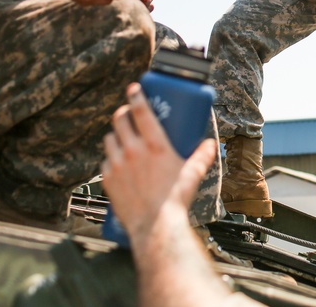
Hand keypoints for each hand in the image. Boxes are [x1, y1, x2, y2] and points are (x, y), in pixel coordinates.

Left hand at [102, 83, 217, 240]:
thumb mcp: (192, 174)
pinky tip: (117, 162)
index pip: (141, 110)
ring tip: (122, 137)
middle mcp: (133, 150)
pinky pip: (105, 160)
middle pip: (120, 119)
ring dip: (115, 134)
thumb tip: (211, 145)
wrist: (155, 226)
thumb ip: (202, 156)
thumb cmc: (175, 200)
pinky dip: (110, 157)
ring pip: (109, 138)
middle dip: (123, 112)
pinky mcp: (108, 179)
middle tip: (128, 113)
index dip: (136, 95)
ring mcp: (117, 164)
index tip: (134, 88)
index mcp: (154, 145)